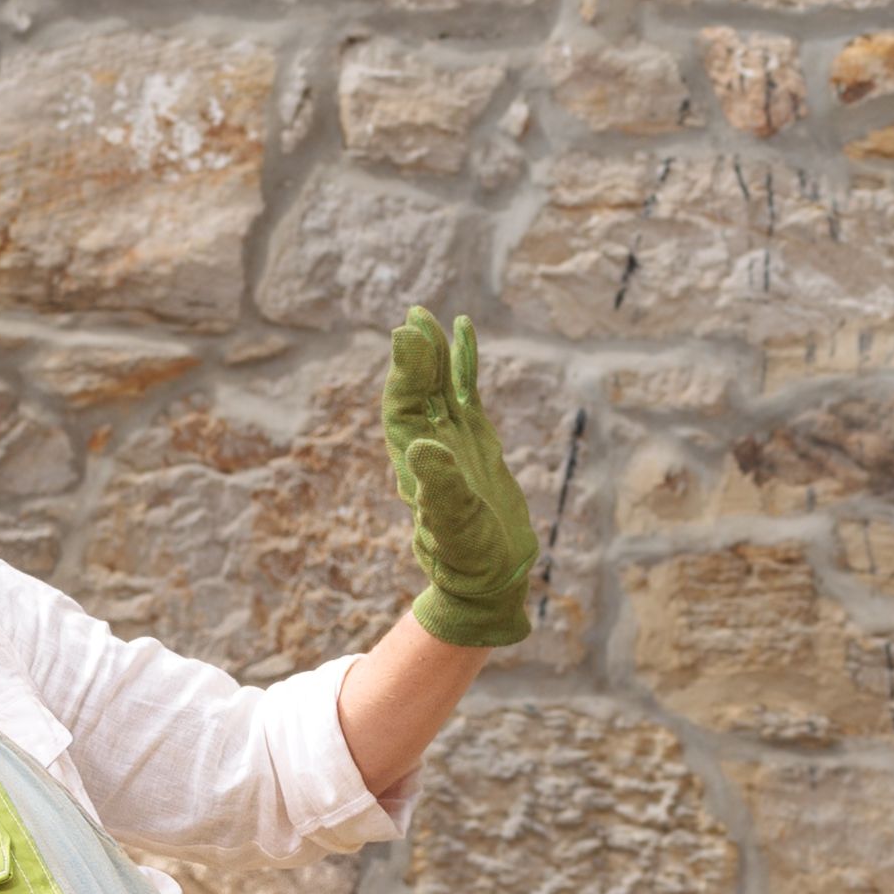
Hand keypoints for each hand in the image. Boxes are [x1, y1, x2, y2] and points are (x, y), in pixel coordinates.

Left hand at [383, 312, 538, 652]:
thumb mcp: (456, 525)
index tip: (406, 335)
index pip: (402, 407)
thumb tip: (421, 445)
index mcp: (416, 463)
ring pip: (437, 387)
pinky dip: (464, 366)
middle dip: (415, 355)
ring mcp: (452, 441)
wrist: (491, 577)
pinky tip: (465, 335)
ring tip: (428, 316)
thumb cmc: (470, 558)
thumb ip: (440, 488)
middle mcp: (428, 446)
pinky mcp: (476, 442)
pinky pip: (466, 394)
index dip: (404, 372)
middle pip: (416, 390)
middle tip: (414, 316)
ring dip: (433, 354)